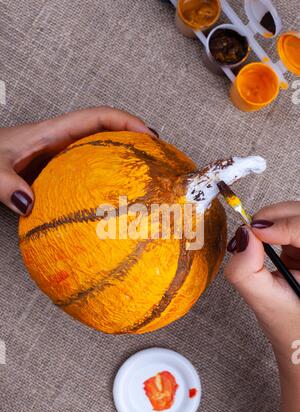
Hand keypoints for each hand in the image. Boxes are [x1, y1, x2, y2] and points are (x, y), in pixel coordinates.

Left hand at [0, 107, 156, 214]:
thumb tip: (29, 204)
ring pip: (99, 154)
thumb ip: (6, 184)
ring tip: (145, 178)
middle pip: (106, 133)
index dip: (126, 121)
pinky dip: (104, 181)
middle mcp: (60, 143)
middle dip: (134, 139)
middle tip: (158, 158)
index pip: (97, 118)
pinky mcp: (56, 175)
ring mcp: (60, 159)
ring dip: (123, 160)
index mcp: (51, 133)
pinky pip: (87, 175)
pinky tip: (111, 201)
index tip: (149, 135)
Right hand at [225, 201, 299, 411]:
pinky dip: (275, 228)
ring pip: (294, 214)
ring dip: (275, 223)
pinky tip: (272, 246)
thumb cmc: (290, 324)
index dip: (281, 225)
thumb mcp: (264, 300)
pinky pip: (291, 223)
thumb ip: (245, 270)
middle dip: (275, 219)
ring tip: (264, 244)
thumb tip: (242, 236)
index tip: (255, 231)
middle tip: (254, 234)